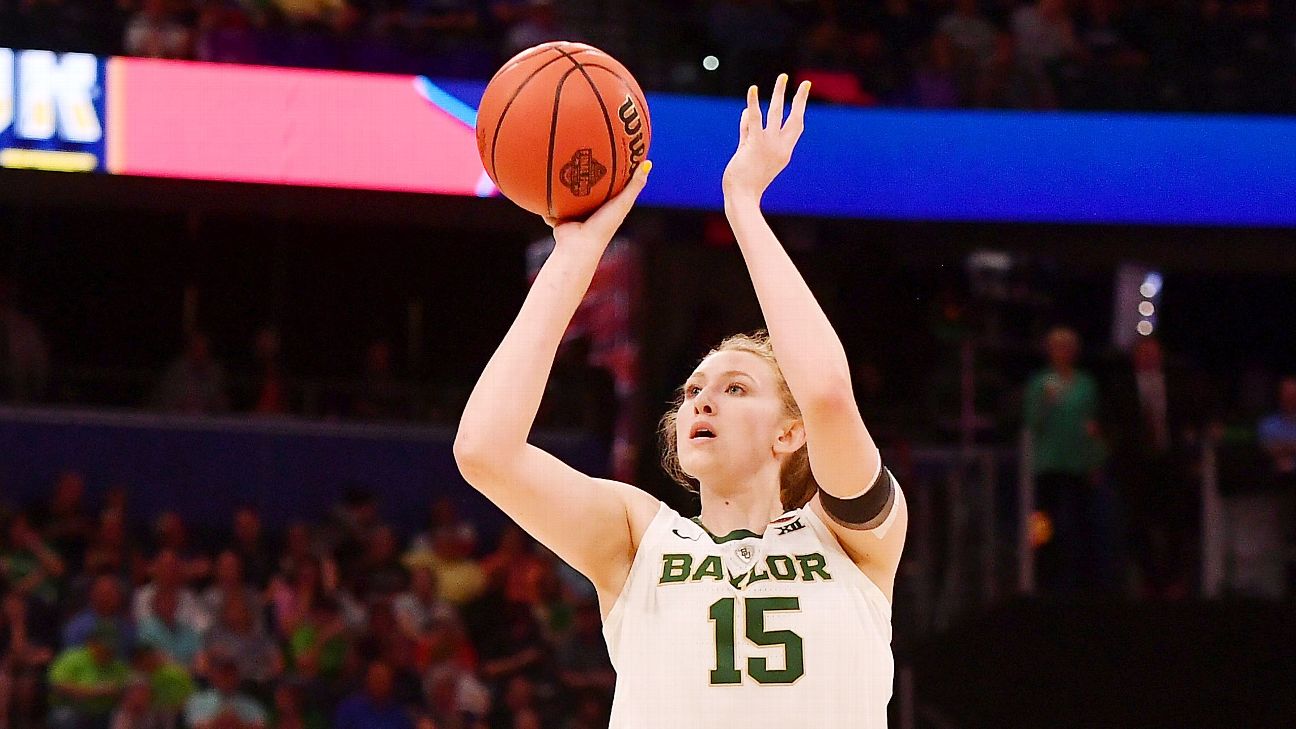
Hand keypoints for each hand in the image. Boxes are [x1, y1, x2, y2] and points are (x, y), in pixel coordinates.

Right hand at [544, 160, 651, 254]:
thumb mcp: (622, 202)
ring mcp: (574, 213)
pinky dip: (545, 196)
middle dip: (582, 172)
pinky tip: (541, 178)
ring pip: (567, 194)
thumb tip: (648, 162)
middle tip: (579, 151)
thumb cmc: (604, 225)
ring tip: (558, 163)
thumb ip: (635, 184)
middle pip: (586, 186)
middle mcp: (590, 209)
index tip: (608, 150)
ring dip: (562, 183)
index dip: (609, 168)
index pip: (610, 183)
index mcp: (606, 206)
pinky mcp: (559, 217)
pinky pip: (550, 203)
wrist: (579, 246)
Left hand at [722, 74, 810, 201]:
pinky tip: (753, 90)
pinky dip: (754, 103)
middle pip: (794, 118)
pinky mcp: (756, 144)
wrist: (742, 197)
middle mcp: (781, 147)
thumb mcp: (749, 154)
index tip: (802, 96)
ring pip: (776, 113)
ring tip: (783, 77)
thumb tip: (747, 113)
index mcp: (785, 153)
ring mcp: (769, 146)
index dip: (799, 111)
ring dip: (780, 93)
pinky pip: (755, 119)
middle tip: (804, 83)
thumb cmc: (744, 181)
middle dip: (800, 99)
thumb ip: (748, 133)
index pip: (796, 128)